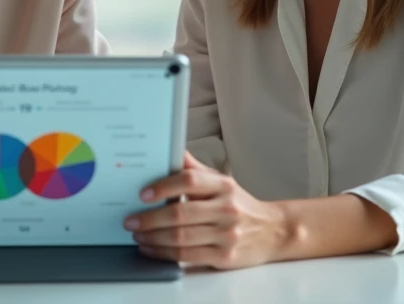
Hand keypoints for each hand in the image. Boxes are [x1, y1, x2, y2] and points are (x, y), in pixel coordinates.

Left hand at [124, 152, 290, 269]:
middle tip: (130, 219)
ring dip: (153, 237)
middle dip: (150, 218)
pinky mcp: (224, 257)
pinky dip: (163, 253)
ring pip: (181, 237)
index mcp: (223, 186)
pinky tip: (151, 248)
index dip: (163, 186)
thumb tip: (171, 147)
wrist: (273, 231)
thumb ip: (195, 170)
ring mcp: (226, 234)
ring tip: (137, 233)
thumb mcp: (221, 182)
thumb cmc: (240, 205)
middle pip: (181, 213)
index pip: (190, 181)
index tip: (142, 193)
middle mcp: (227, 209)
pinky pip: (187, 256)